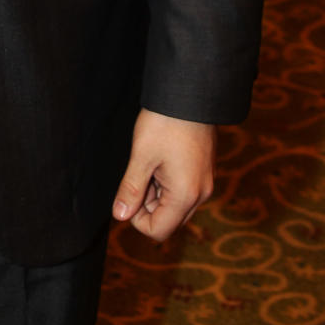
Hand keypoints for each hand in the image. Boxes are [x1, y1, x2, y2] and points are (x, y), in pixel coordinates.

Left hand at [112, 108, 214, 241]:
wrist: (190, 94)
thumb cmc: (164, 123)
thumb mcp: (141, 156)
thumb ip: (131, 189)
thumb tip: (119, 215)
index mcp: (185, 195)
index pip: (159, 231)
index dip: (137, 219)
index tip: (129, 192)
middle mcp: (201, 194)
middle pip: (169, 219)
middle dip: (148, 204)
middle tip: (139, 172)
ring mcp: (205, 182)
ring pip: (176, 204)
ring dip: (157, 191)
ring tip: (151, 161)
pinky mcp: (205, 170)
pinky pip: (184, 189)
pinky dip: (168, 181)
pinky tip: (162, 157)